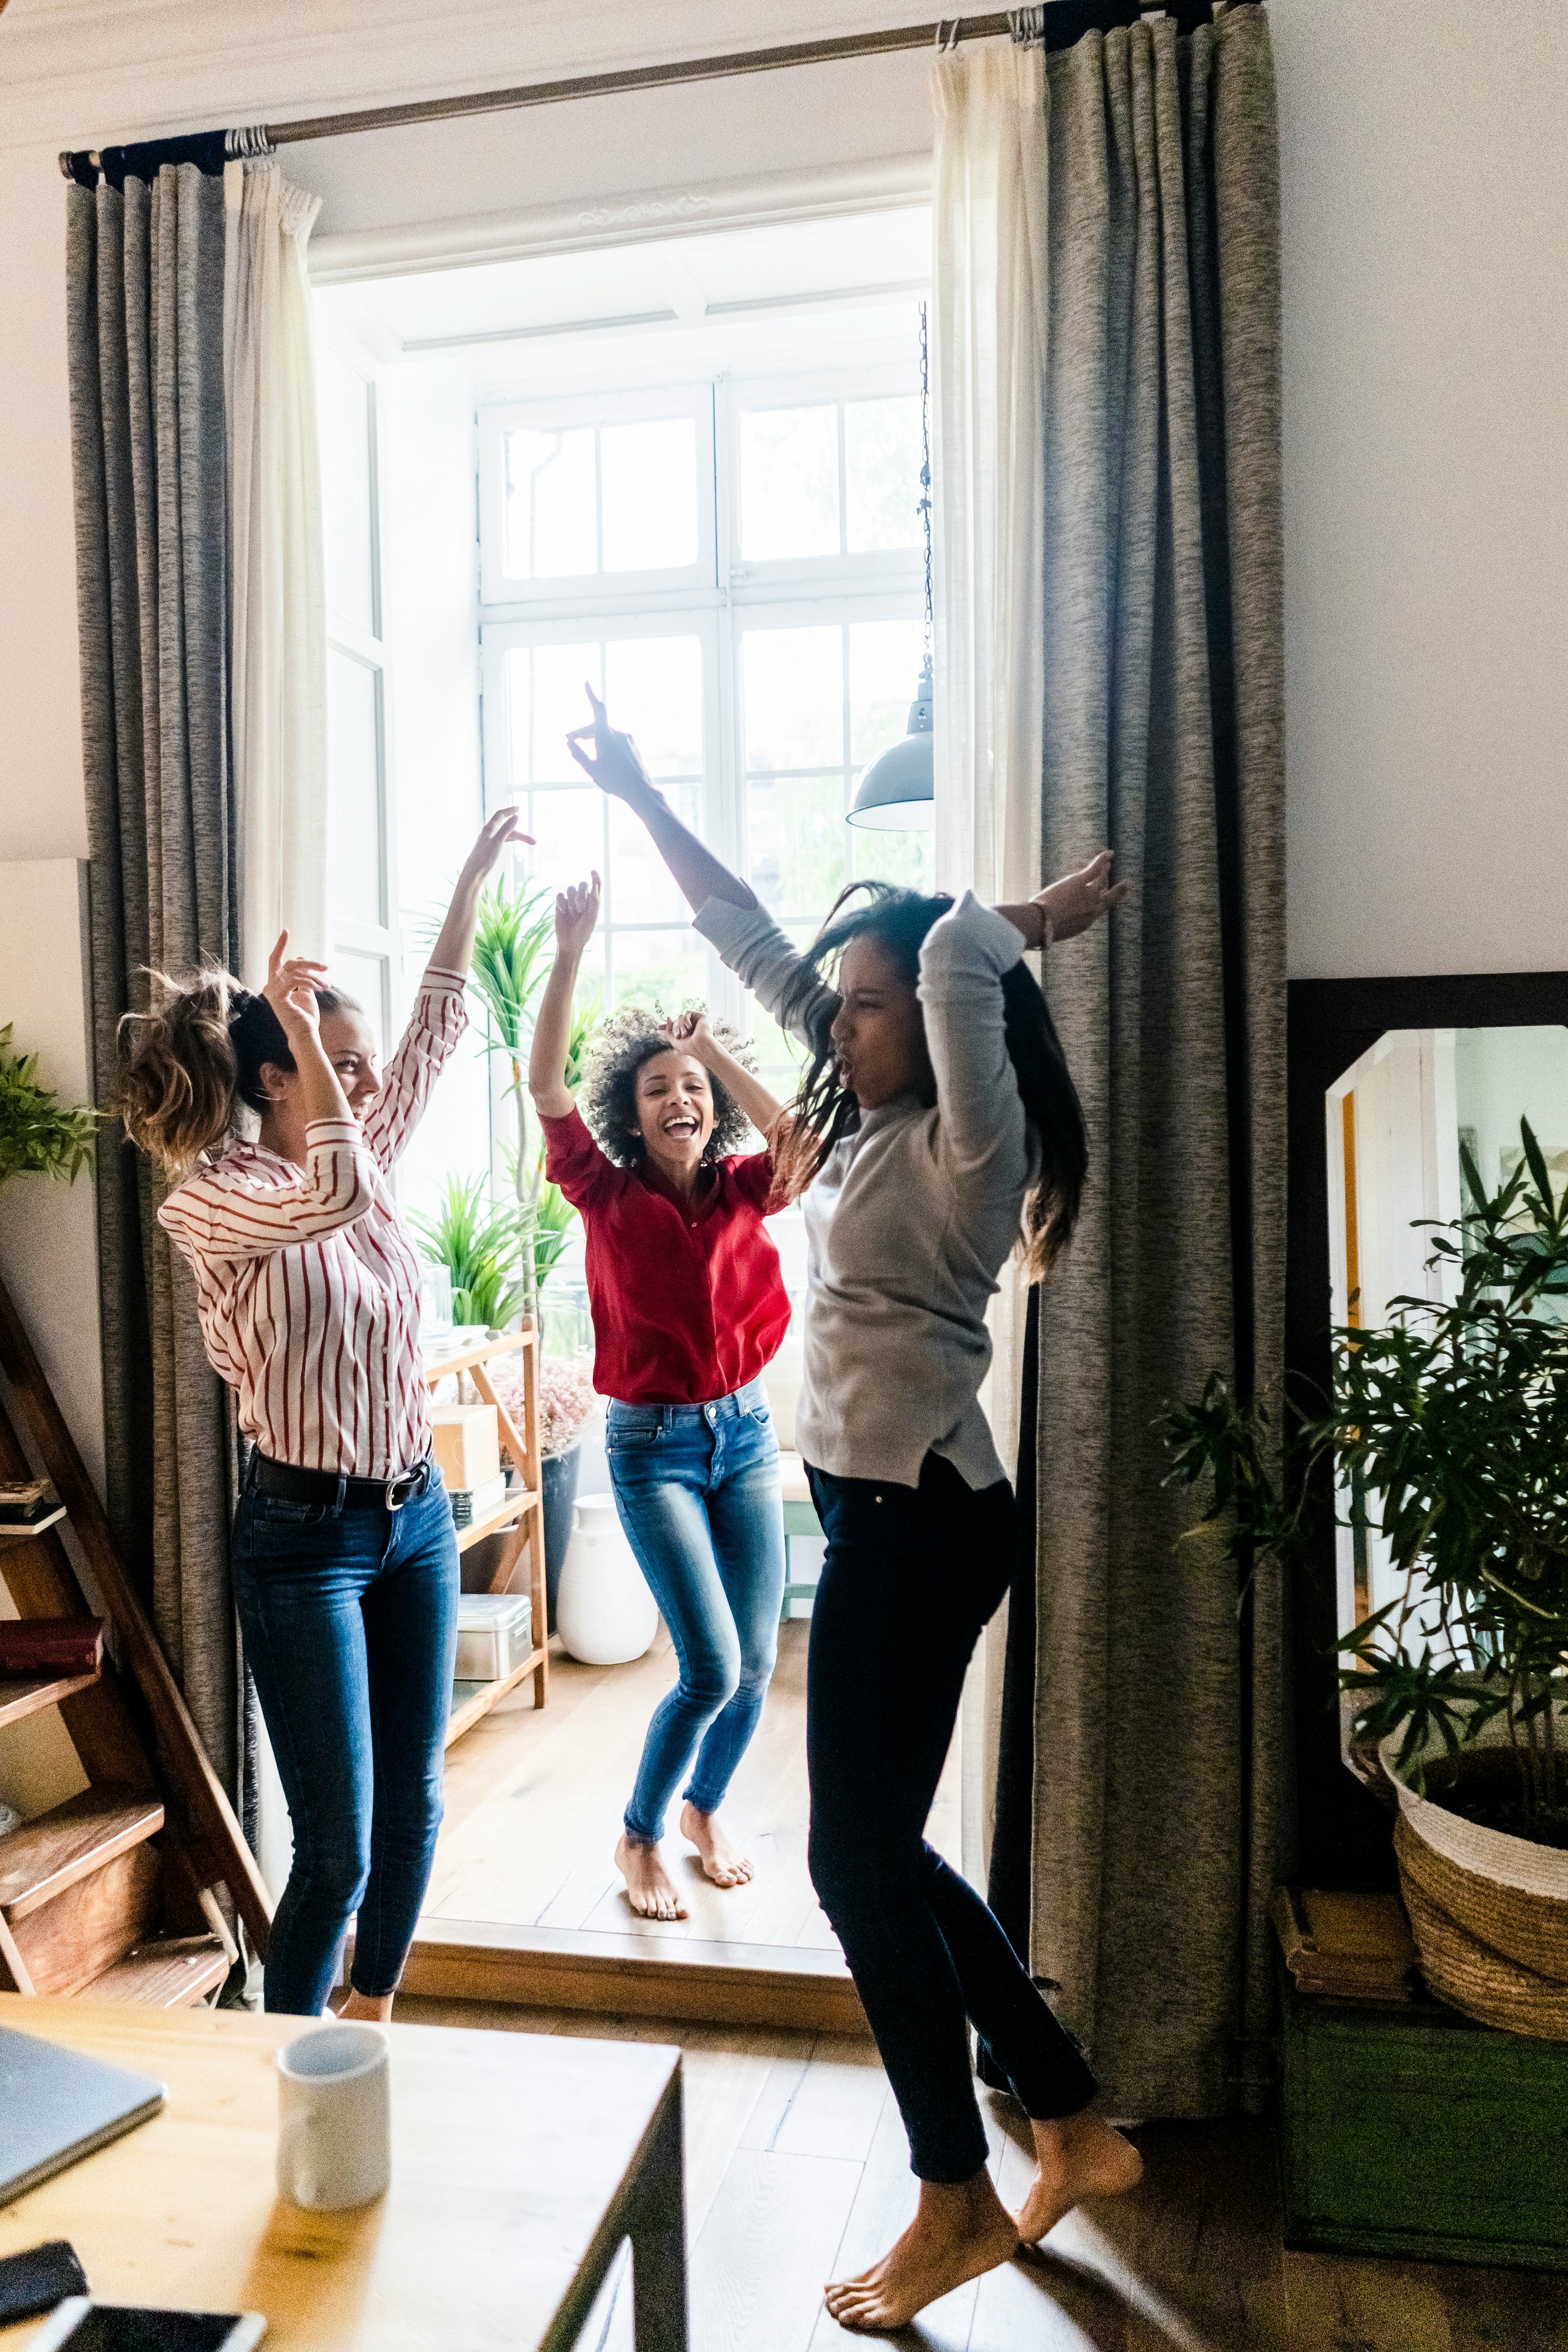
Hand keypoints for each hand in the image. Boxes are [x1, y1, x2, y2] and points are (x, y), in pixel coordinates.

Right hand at [261, 931, 327, 1045]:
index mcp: (275, 984)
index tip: (286, 931)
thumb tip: (303, 958)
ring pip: (294, 970)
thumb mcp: (306, 991)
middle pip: (289, 963)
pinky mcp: (278, 996)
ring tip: (326, 985)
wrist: (305, 1034)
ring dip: (314, 976)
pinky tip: (319, 988)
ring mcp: (272, 991)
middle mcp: (270, 986)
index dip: (280, 945)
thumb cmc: (306, 1016)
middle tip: (326, 967)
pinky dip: (309, 982)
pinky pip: (295, 980)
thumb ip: (303, 975)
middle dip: (310, 963)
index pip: (275, 960)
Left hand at [461, 804, 533, 884]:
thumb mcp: (498, 842)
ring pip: (505, 835)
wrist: (474, 872)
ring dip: (517, 838)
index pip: (500, 815)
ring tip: (530, 843)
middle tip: (532, 841)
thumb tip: (516, 816)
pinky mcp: (488, 847)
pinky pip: (502, 839)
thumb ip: (507, 829)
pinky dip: (509, 839)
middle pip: (506, 828)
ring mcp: (488, 840)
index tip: (518, 808)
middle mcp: (488, 832)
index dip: (510, 810)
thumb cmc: (485, 857)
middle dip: (520, 834)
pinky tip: (513, 840)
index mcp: (489, 828)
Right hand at [555, 874, 600, 955]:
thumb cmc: (583, 931)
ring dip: (572, 901)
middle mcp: (582, 899)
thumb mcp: (591, 917)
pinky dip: (562, 903)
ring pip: (570, 889)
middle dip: (581, 895)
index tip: (593, 871)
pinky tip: (563, 912)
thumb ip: (594, 901)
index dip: (595, 877)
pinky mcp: (560, 904)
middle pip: (582, 885)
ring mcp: (571, 901)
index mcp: (593, 901)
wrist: (569, 942)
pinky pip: (560, 895)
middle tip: (580, 909)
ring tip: (573, 913)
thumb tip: (595, 884)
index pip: (596, 885)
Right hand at [566, 683, 655, 803]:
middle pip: (596, 726)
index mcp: (606, 736)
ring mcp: (627, 739)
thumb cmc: (614, 781)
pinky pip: (615, 740)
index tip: (586, 682)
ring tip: (582, 746)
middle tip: (569, 740)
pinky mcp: (633, 746)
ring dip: (593, 737)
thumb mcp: (590, 769)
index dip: (591, 695)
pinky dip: (605, 742)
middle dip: (582, 731)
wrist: (640, 791)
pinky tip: (601, 753)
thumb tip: (570, 742)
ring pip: (606, 733)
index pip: (598, 709)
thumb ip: (578, 753)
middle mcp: (618, 734)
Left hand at [666, 1009, 716, 1060]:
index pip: (676, 1027)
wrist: (701, 1045)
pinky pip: (687, 1013)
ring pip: (680, 1017)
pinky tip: (689, 1027)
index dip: (667, 1026)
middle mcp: (692, 1027)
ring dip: (680, 1026)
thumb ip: (668, 1030)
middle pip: (677, 1022)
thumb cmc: (689, 1046)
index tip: (658, 1027)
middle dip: (675, 1028)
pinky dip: (685, 1020)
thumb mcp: (674, 1041)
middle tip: (677, 1036)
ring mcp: (697, 1021)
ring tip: (684, 1034)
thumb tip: (668, 1017)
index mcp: (687, 1034)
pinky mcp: (701, 1016)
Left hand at [1034, 850, 1128, 942]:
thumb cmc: (1046, 930)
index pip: (1099, 910)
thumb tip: (1057, 926)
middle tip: (1124, 885)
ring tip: (1108, 864)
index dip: (1105, 904)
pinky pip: (1096, 867)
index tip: (1109, 899)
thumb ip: (1064, 926)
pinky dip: (1103, 859)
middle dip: (1118, 891)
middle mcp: (1092, 907)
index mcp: (1087, 922)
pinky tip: (1108, 853)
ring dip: (1105, 871)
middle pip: (1108, 897)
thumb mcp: (1060, 932)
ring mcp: (1088, 893)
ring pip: (1101, 880)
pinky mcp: (1080, 881)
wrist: (1043, 923)